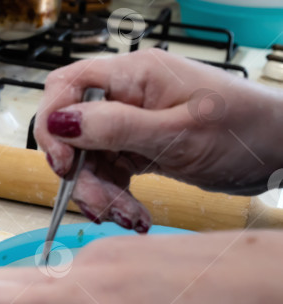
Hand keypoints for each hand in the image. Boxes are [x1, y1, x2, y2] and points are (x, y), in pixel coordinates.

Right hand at [34, 49, 282, 231]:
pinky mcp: (138, 149)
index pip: (67, 86)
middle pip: (72, 132)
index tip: (64, 162)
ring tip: (127, 217)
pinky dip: (115, 200)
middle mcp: (127, 96)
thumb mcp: (177, 133)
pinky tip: (134, 216)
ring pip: (88, 161)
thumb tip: (61, 122)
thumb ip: (116, 126)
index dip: (54, 123)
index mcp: (135, 75)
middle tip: (99, 205)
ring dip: (100, 195)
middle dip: (80, 175)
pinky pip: (108, 175)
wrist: (278, 152)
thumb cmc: (245, 129)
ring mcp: (131, 123)